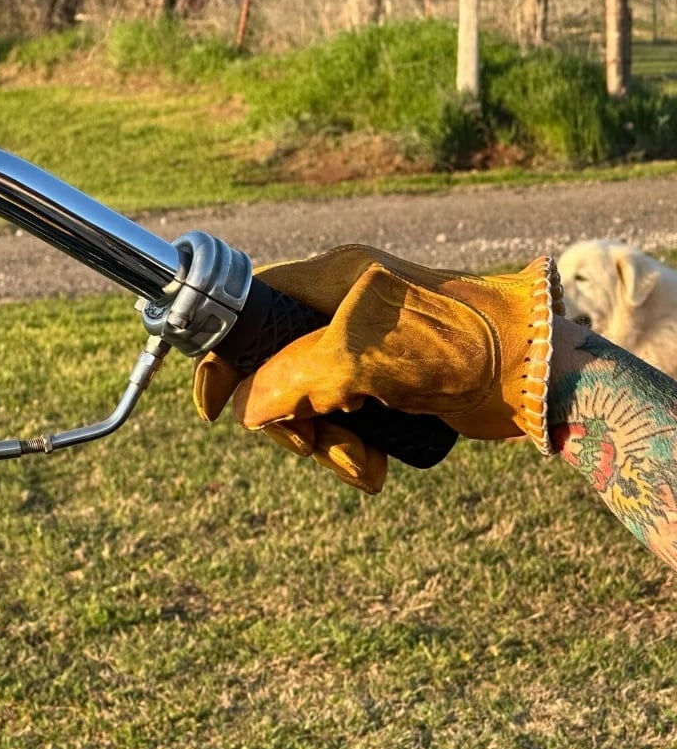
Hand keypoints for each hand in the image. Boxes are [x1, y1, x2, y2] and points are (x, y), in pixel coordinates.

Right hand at [193, 245, 563, 492]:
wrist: (536, 374)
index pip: (250, 309)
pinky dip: (348, 449)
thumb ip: (295, 376)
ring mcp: (359, 347)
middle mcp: (339, 309)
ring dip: (326, 445)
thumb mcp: (366, 356)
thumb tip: (246, 409)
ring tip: (365, 468)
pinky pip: (339, 420)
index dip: (225, 356)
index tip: (213, 407)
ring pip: (306, 402)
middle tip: (316, 448)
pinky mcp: (380, 381)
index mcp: (330, 280)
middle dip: (291, 421)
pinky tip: (376, 467)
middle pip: (273, 369)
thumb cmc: (460, 348)